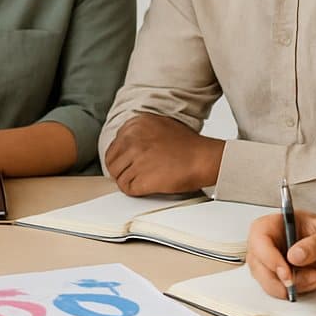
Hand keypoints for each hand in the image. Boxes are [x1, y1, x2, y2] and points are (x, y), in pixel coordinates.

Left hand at [104, 114, 222, 194]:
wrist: (204, 158)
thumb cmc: (188, 145)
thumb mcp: (160, 125)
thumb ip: (140, 131)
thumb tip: (125, 145)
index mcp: (136, 124)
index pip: (114, 147)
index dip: (122, 159)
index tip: (129, 164)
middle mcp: (133, 138)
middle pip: (112, 162)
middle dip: (121, 171)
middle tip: (134, 176)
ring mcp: (136, 158)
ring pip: (118, 177)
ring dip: (129, 182)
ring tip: (144, 181)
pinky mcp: (141, 176)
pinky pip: (127, 189)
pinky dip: (136, 191)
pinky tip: (147, 186)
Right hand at [245, 210, 315, 299]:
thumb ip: (315, 243)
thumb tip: (295, 255)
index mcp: (273, 224)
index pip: (259, 240)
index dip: (268, 258)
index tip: (286, 273)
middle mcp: (267, 244)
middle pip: (258, 265)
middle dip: (282, 279)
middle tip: (308, 278)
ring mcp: (269, 262)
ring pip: (267, 281)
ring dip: (292, 286)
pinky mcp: (277, 278)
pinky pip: (278, 290)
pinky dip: (296, 291)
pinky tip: (312, 282)